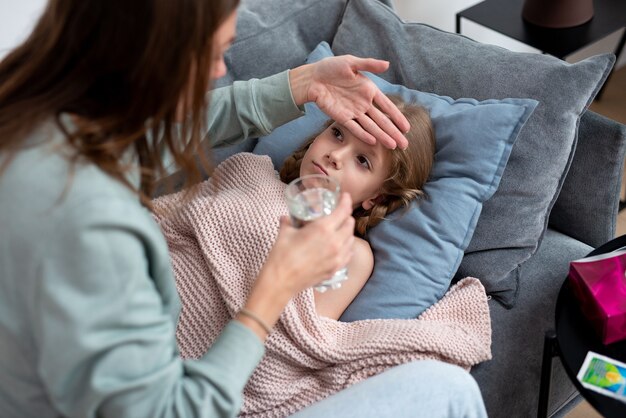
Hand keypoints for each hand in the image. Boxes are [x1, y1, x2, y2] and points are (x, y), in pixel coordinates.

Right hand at [240, 193, 354, 338]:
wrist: (280, 282)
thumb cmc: (281, 256)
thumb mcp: (284, 233)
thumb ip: (288, 222)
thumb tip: (286, 217)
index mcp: (323, 229)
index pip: (343, 211)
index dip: (346, 201)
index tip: (345, 197)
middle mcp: (335, 242)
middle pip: (349, 224)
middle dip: (346, 216)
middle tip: (340, 214)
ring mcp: (337, 257)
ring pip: (351, 240)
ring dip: (347, 232)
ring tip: (340, 229)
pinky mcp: (335, 269)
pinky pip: (348, 254)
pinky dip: (347, 247)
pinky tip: (341, 246)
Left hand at [289, 55, 409, 149]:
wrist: (313, 78)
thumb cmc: (331, 67)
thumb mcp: (351, 62)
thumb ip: (369, 64)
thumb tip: (387, 64)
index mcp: (369, 90)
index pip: (387, 106)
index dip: (397, 117)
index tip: (406, 128)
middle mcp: (364, 103)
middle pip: (382, 121)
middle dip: (394, 133)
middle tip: (404, 145)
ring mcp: (353, 112)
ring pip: (371, 127)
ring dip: (382, 136)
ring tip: (393, 146)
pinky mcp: (341, 117)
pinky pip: (354, 128)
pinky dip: (363, 135)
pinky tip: (373, 142)